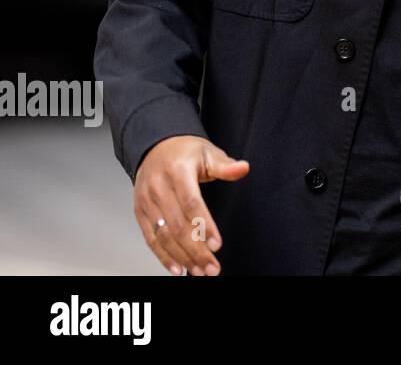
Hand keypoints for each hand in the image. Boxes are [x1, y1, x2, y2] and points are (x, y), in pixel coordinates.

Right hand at [133, 135, 249, 275]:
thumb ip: (226, 165)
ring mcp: (146, 201)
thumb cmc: (186, 152)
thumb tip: (243, 168)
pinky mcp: (140, 212)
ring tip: (199, 271)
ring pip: (163, 235)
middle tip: (212, 267)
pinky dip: (163, 256)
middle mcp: (158, 187)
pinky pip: (150, 238)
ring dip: (182, 257)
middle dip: (196, 250)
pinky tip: (178, 268)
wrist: (156, 147)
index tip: (217, 244)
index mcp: (177, 171)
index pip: (191, 202)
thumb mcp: (209, 153)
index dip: (204, 225)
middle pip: (177, 225)